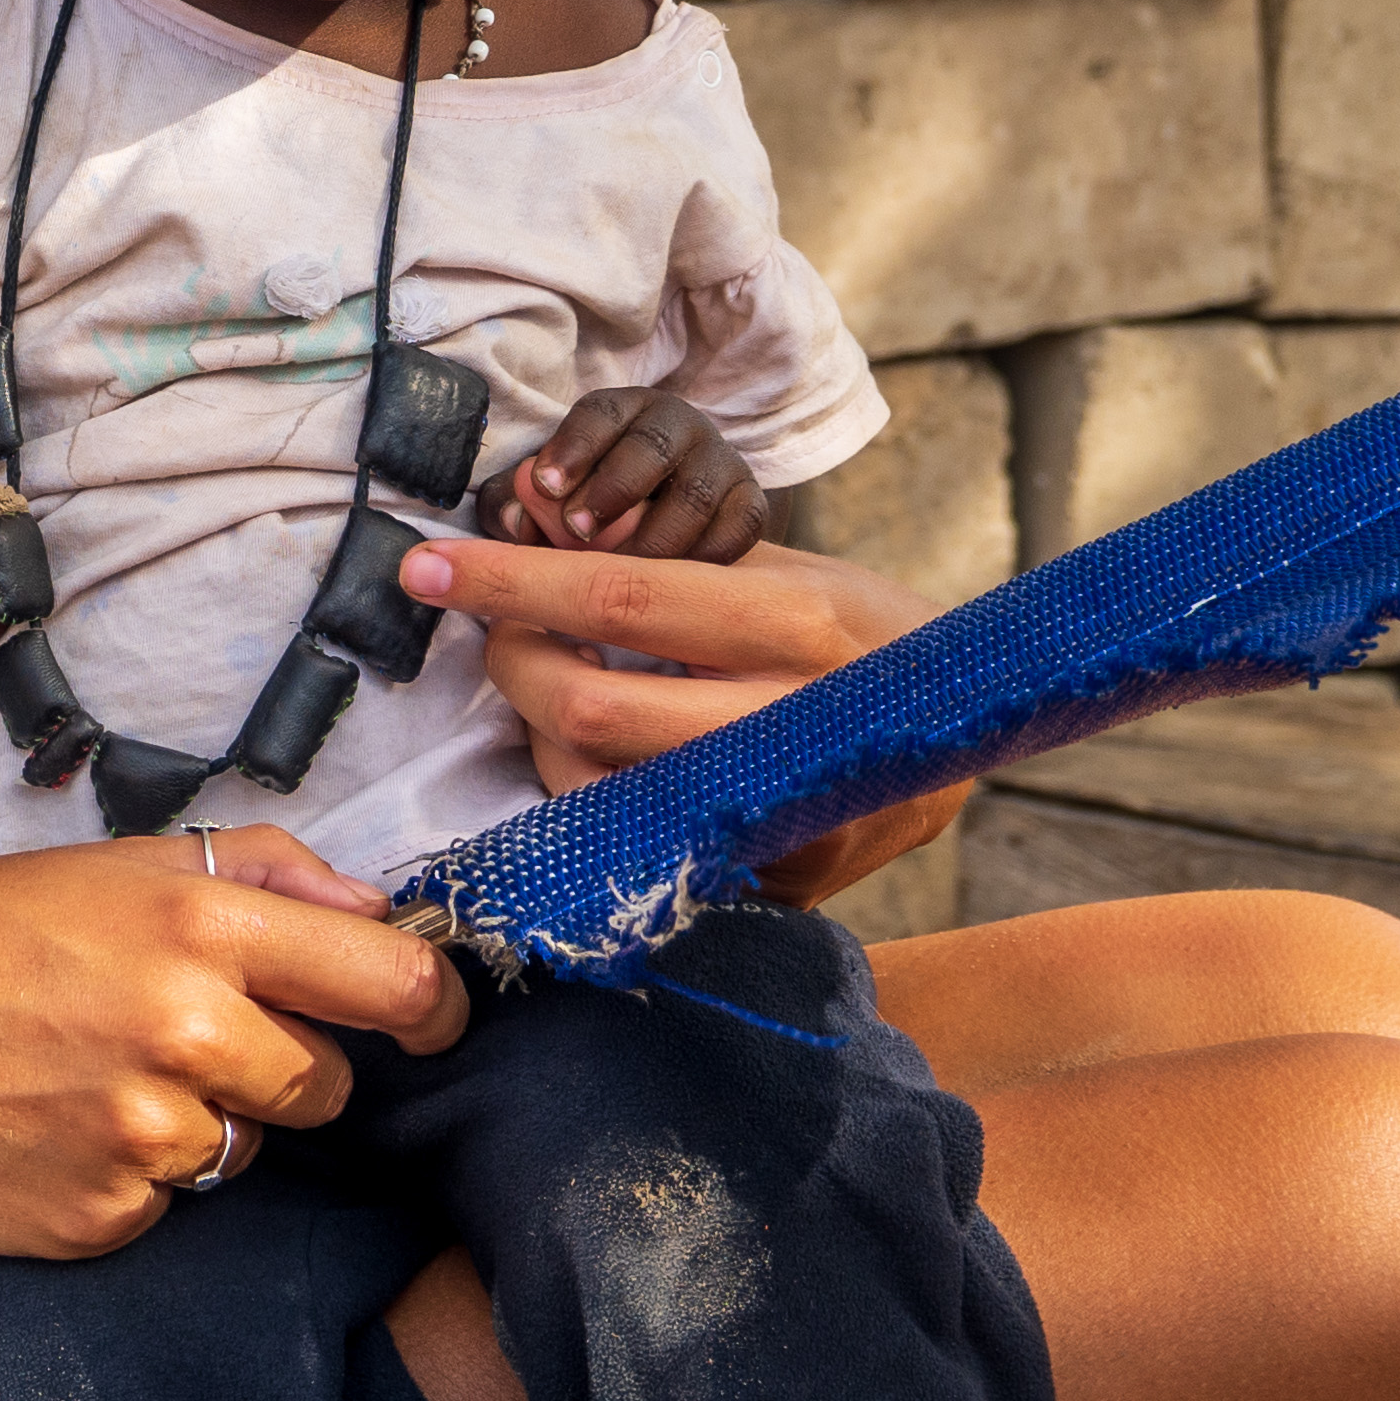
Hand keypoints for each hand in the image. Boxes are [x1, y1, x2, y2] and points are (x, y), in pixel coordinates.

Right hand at [0, 830, 462, 1261]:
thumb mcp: (112, 864)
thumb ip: (260, 876)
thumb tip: (379, 911)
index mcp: (200, 922)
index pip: (396, 982)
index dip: (433, 1006)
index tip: (427, 1019)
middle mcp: (189, 1029)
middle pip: (331, 1081)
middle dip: (283, 1064)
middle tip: (184, 1034)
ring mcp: (145, 1134)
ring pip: (248, 1148)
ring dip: (200, 1122)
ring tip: (92, 1076)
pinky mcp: (103, 1217)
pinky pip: (167, 1204)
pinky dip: (125, 1176)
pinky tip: (50, 1128)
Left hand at [402, 533, 965, 909]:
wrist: (973, 733)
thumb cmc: (856, 627)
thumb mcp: (788, 569)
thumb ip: (673, 557)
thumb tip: (532, 520)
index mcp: (800, 624)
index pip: (619, 600)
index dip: (511, 582)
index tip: (426, 565)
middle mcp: (793, 723)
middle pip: (591, 712)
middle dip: (512, 665)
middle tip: (495, 632)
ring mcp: (786, 816)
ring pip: (597, 791)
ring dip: (541, 736)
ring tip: (554, 686)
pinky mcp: (776, 880)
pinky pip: (639, 842)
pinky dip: (592, 795)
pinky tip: (601, 753)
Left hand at [496, 388, 768, 560]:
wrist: (678, 523)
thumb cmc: (594, 505)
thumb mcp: (553, 495)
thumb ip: (523, 503)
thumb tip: (512, 519)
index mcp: (625, 411)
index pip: (601, 413)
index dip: (573, 447)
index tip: (544, 485)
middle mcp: (679, 428)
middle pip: (652, 445)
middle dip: (612, 488)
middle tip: (576, 531)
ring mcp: (720, 465)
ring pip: (696, 492)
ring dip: (653, 534)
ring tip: (617, 571)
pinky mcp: (750, 506)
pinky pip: (738, 529)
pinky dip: (705, 558)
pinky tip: (673, 588)